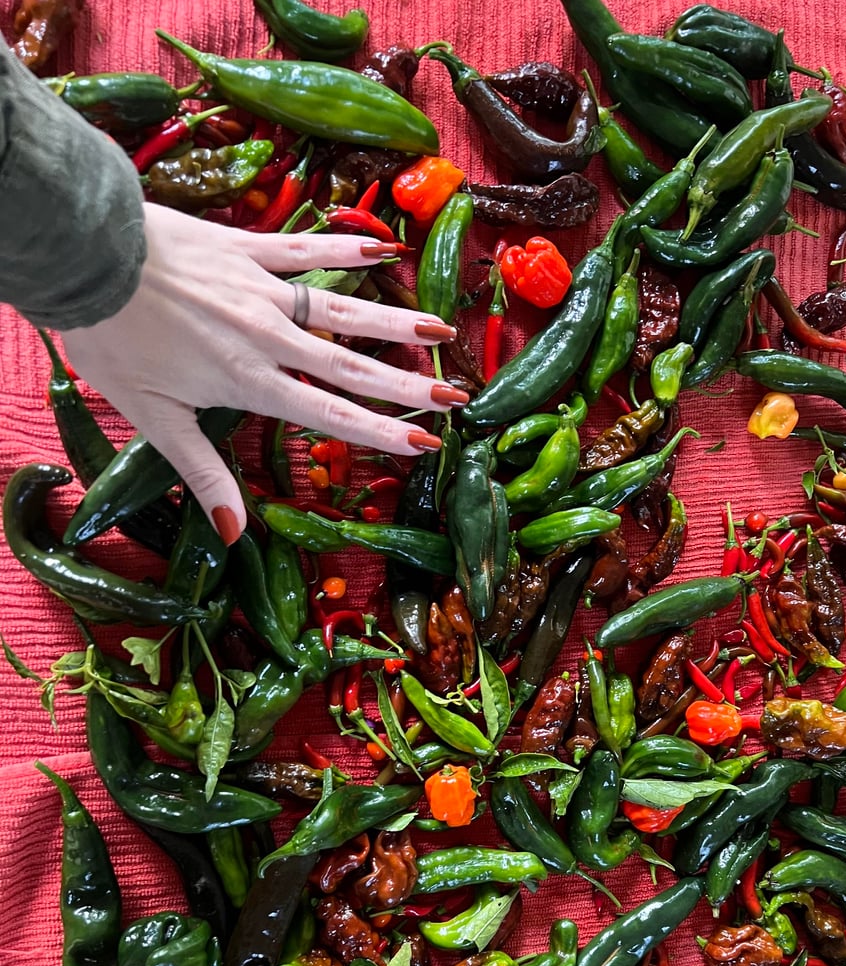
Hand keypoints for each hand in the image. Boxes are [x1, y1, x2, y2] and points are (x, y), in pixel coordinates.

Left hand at [61, 205, 466, 543]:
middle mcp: (269, 336)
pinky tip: (385, 250)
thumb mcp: (153, 418)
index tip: (428, 442)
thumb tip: (233, 534)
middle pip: (351, 365)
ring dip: (395, 320)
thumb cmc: (113, 339)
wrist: (86, 254)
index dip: (383, 432)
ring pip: (342, 309)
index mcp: (250, 381)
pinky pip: (307, 250)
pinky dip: (348, 248)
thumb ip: (203, 472)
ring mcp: (263, 289)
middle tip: (456, 395)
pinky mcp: (248, 249)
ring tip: (441, 329)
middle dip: (408, 384)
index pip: (330, 413)